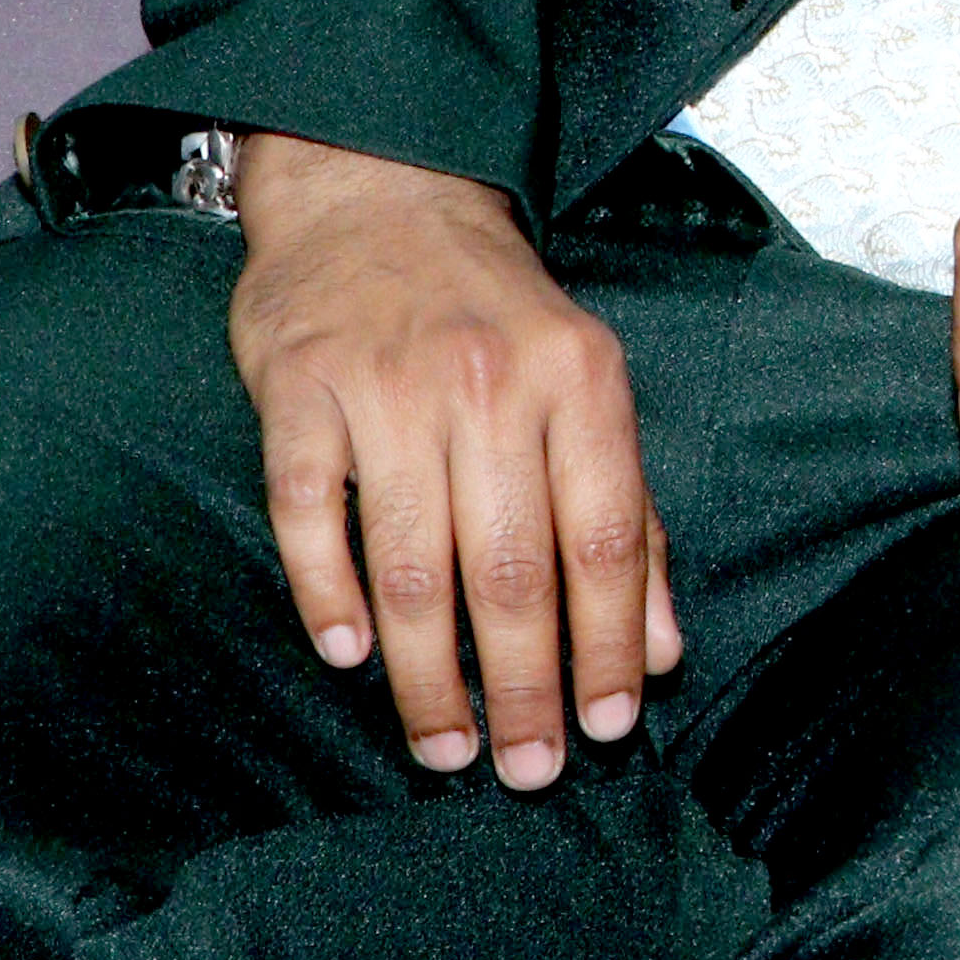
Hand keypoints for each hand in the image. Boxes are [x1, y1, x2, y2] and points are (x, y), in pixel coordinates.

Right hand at [226, 135, 679, 791]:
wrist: (381, 191)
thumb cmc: (494, 311)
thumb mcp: (587, 383)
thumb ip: (627, 510)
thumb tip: (661, 644)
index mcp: (580, 382)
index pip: (606, 541)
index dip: (610, 645)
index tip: (609, 726)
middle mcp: (489, 385)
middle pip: (512, 568)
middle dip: (524, 685)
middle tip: (525, 768)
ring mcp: (388, 387)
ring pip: (412, 561)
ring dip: (427, 672)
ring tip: (444, 744)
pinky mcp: (298, 390)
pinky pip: (310, 513)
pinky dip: (327, 592)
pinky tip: (348, 654)